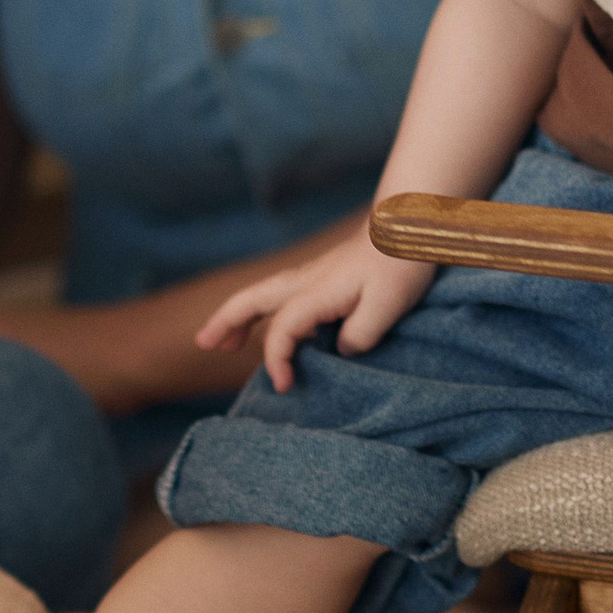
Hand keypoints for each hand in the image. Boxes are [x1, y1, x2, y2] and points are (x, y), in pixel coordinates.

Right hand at [198, 227, 434, 391]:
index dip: (276, 360)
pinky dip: (262, 312)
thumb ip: (360, 335)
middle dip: (224, 322)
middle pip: (251, 301)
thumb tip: (341, 352)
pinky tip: (271, 327)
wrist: (409, 226)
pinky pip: (279, 296)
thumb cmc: (401, 264)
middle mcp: (305, 282)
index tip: (284, 385)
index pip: (281, 331)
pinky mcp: (323, 276)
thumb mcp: (388, 305)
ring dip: (238, 317)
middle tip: (203, 344)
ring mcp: (312, 276)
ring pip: (262, 296)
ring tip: (224, 342)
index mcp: (316, 292)